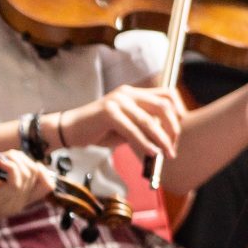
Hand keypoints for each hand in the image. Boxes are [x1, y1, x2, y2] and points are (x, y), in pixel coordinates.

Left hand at [0, 149, 55, 232]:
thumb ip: (4, 181)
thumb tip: (12, 162)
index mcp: (19, 202)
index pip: (47, 186)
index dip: (41, 170)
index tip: (22, 161)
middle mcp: (20, 203)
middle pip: (37, 174)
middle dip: (23, 158)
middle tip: (5, 156)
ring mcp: (13, 201)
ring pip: (28, 172)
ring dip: (15, 158)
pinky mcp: (2, 197)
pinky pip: (17, 175)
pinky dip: (8, 163)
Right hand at [57, 85, 184, 161]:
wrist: (69, 130)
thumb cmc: (98, 130)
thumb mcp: (126, 127)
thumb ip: (143, 127)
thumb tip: (165, 139)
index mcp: (133, 93)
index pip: (166, 96)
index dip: (178, 112)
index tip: (178, 132)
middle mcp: (127, 93)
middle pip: (162, 107)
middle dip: (173, 129)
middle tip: (173, 148)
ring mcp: (117, 101)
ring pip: (149, 120)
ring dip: (161, 140)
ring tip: (166, 155)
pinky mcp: (108, 113)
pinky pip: (132, 130)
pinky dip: (144, 143)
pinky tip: (151, 154)